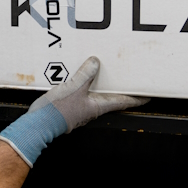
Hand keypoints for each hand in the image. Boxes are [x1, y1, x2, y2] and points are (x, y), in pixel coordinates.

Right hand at [0, 56, 147, 166]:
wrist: (39, 124)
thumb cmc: (57, 111)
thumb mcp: (74, 87)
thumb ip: (86, 74)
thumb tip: (96, 63)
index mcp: (98, 106)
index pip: (124, 101)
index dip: (138, 98)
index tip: (149, 95)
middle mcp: (92, 109)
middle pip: (112, 98)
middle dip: (121, 89)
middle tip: (129, 80)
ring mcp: (81, 109)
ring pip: (97, 96)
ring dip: (103, 87)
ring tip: (106, 75)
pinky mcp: (70, 107)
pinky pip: (83, 94)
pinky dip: (87, 85)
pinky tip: (80, 78)